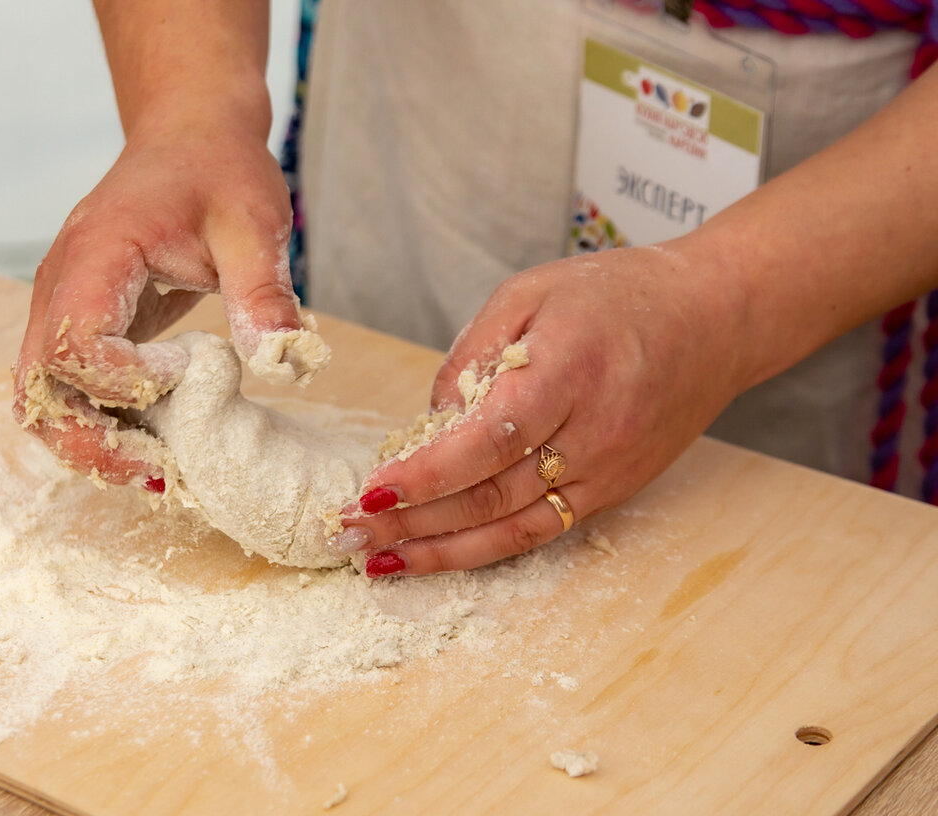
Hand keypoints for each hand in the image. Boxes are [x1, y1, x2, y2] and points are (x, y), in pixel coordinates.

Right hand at [13, 104, 297, 483]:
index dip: (125, 377)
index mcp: (96, 254)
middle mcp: (58, 285)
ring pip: (40, 399)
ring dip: (89, 444)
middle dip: (93, 442)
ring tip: (157, 469)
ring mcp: (56, 306)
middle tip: (163, 471)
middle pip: (38, 387)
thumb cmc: (218, 171)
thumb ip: (263, 293)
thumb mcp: (254, 223)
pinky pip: (63, 389)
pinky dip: (98, 426)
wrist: (188, 136)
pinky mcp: (73, 324)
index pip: (75, 339)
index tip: (188, 373)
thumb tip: (288, 365)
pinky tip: (154, 440)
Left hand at [335, 239, 750, 574]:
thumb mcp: (531, 293)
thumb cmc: (618, 296)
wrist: (715, 320)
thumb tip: (428, 420)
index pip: (486, 441)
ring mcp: (608, 472)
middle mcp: (592, 434)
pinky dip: (485, 550)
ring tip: (379, 562)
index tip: (371, 491)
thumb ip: (472, 354)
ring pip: (512, 529)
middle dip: (412, 521)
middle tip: (348, 533)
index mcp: (568, 372)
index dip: (425, 475)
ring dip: (440, 552)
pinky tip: (440, 556)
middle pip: (490, 496)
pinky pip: (542, 532)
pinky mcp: (614, 493)